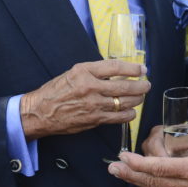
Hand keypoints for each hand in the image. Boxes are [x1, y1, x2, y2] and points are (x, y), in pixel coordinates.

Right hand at [20, 59, 148, 140]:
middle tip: (147, 84)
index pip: (116, 67)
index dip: (133, 68)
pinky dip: (128, 114)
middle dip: (141, 85)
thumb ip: (94, 71)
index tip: (142, 69)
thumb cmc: (56, 91)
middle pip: (125, 86)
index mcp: (85, 71)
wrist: (40, 112)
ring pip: (124, 102)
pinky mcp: (94, 119)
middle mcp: (91, 87)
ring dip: (137, 99)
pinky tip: (131, 112)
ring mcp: (94, 105)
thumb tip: (118, 72)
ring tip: (141, 97)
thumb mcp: (73, 73)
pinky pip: (118, 117)